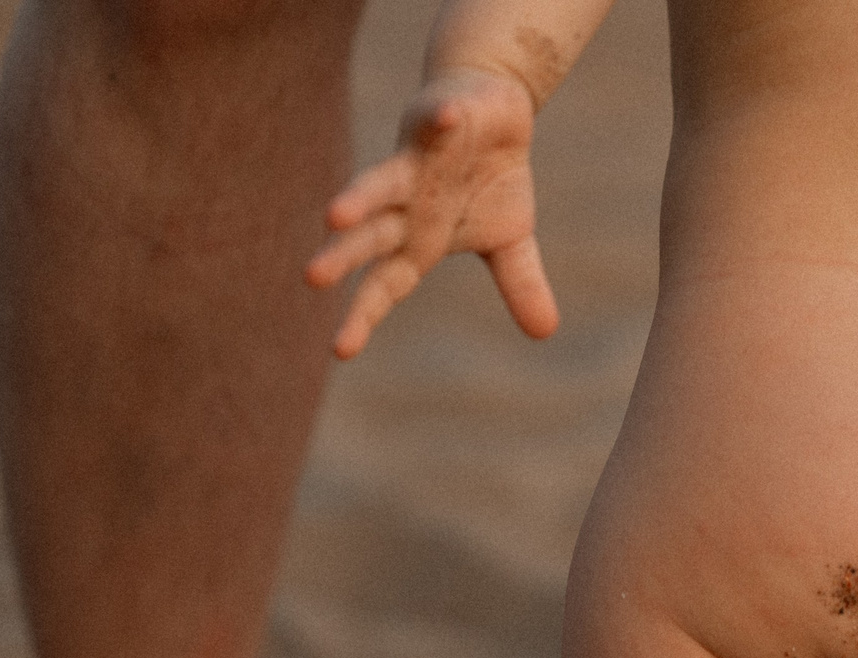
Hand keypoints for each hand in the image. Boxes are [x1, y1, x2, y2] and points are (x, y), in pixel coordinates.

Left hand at [306, 68, 560, 358]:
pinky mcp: (439, 118)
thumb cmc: (489, 179)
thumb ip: (519, 284)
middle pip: (369, 237)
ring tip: (335, 216)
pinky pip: (440, 119)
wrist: (488, 106)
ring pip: (381, 182)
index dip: (363, 315)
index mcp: (418, 240)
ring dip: (360, 197)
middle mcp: (407, 204)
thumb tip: (545, 332)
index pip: (384, 285)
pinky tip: (448, 119)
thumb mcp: (511, 238)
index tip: (341, 351)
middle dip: (342, 256)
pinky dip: (444, 120)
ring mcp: (418, 159)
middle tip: (312, 278)